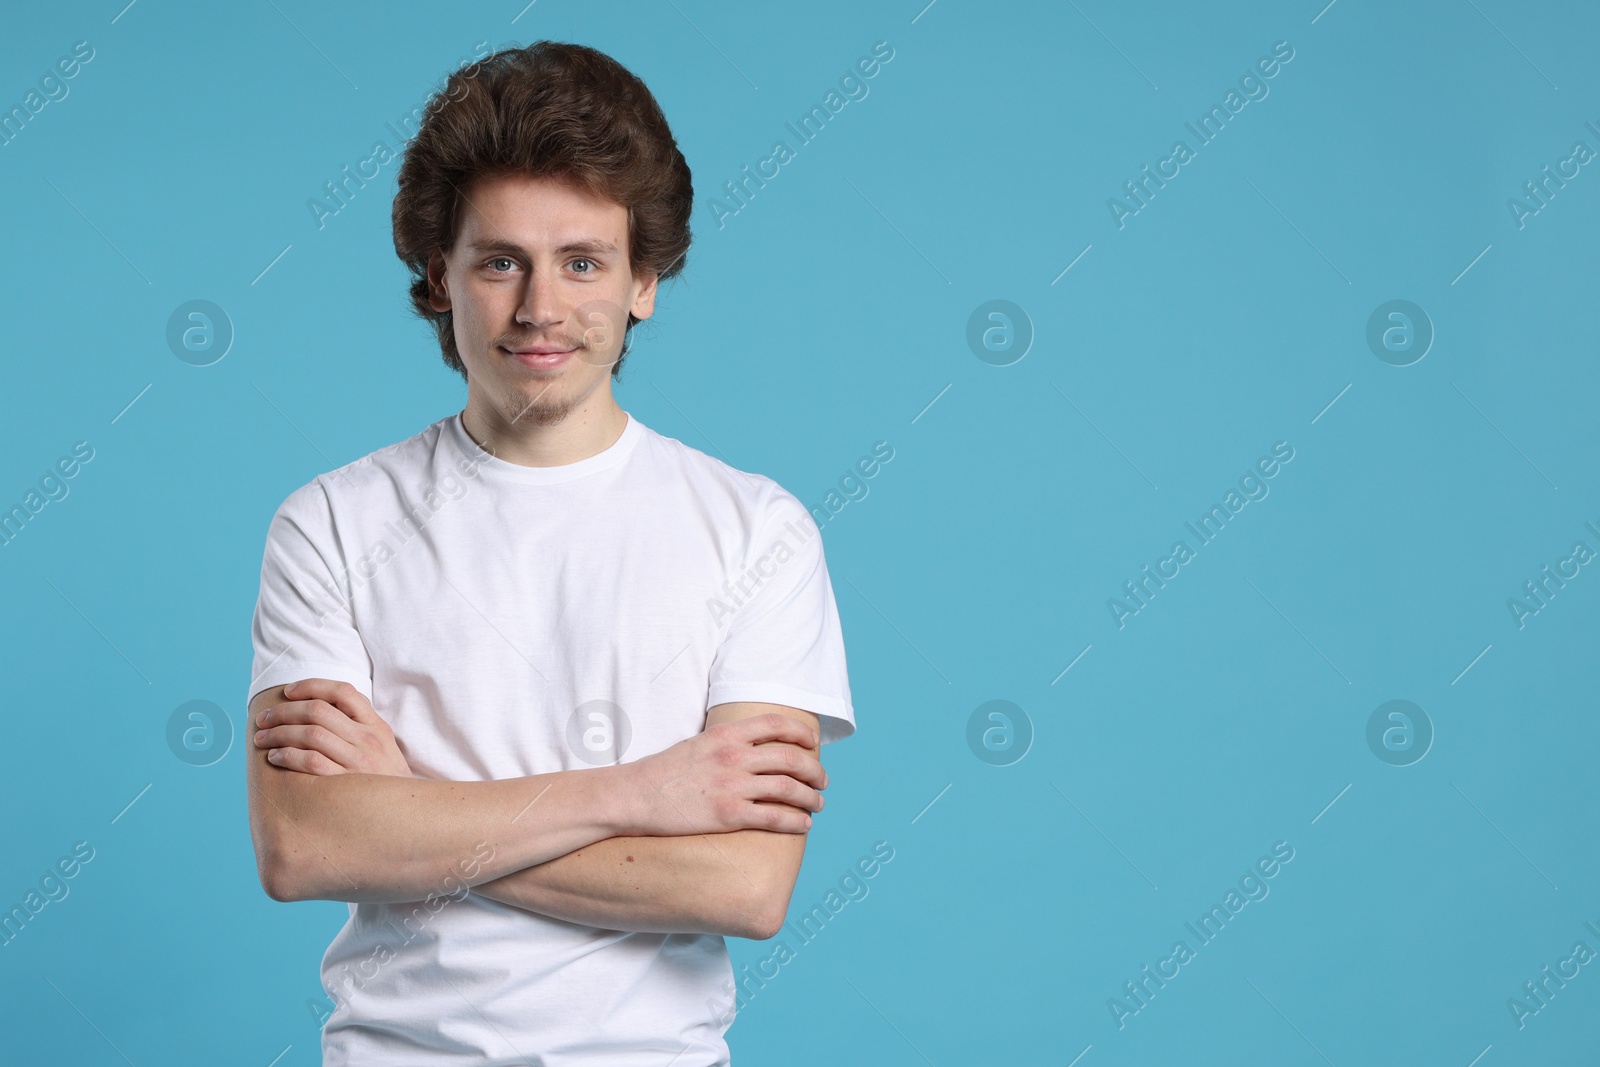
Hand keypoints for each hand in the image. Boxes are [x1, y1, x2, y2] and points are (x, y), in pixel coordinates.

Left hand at [252, 678, 411, 776]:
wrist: (407, 814)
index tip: (288, 691)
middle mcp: (368, 739)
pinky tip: (275, 757)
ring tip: (263, 738)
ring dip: (279, 733)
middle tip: (263, 718)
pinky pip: (310, 762)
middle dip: (283, 711)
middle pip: (318, 711)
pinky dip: (287, 756)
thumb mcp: (383, 746)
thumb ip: (359, 725)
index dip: (311, 686)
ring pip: (310, 734)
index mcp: (376, 725)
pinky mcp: (346, 784)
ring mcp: (358, 761)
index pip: (342, 691)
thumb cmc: (386, 779)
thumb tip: (320, 705)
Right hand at [622, 713, 826, 836]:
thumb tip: (752, 750)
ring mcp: (732, 785)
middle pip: (791, 759)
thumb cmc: (663, 772)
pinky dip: (796, 821)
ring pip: (789, 789)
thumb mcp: (698, 744)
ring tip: (818, 805)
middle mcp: (734, 756)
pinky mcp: (728, 814)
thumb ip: (727, 744)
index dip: (802, 733)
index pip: (777, 724)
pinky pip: (775, 817)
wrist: (634, 796)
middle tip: (822, 780)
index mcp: (726, 734)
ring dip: (811, 798)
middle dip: (815, 770)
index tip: (813, 743)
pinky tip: (803, 825)